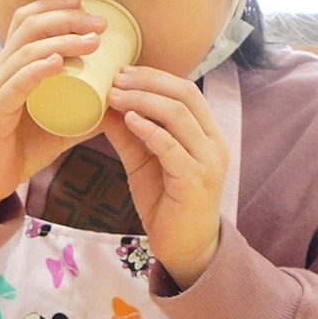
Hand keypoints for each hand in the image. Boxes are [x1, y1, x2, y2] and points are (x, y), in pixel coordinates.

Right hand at [0, 0, 109, 214]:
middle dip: (66, 19)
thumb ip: (82, 115)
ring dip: (62, 41)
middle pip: (28, 28)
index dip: (54, 7)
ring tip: (92, 42)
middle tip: (99, 25)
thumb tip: (115, 105)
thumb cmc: (18, 151)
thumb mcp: (57, 127)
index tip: (85, 6)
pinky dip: (37, 70)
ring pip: (25, 52)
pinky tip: (57, 62)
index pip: (26, 22)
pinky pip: (15, 85)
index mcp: (8, 67)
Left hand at [103, 65, 229, 287]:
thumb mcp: (143, 161)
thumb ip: (129, 134)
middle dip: (148, 82)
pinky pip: (171, 147)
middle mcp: (213, 143)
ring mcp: (208, 161)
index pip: (185, 91)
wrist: (184, 247)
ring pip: (179, 116)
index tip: (122, 71)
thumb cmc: (167, 203)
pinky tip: (127, 120)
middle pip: (185, 95)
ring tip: (114, 95)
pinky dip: (149, 129)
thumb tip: (103, 104)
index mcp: (206, 133)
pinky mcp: (195, 181)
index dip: (154, 76)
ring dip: (143, 101)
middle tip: (116, 77)